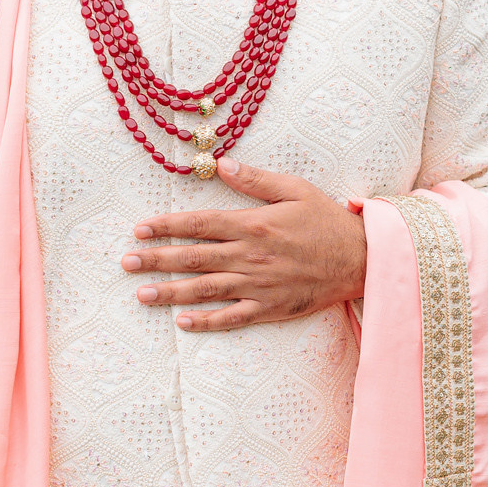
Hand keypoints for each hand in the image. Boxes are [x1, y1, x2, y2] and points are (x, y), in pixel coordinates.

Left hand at [123, 157, 366, 332]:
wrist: (361, 259)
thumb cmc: (327, 221)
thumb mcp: (295, 189)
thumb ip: (255, 180)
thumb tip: (221, 164)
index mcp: (252, 224)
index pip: (199, 224)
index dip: (166, 226)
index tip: (139, 229)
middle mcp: (249, 255)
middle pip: (193, 258)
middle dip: (156, 260)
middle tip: (126, 263)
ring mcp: (258, 284)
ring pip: (205, 289)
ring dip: (170, 292)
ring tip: (141, 294)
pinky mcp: (270, 307)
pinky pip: (232, 317)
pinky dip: (206, 321)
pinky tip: (182, 322)